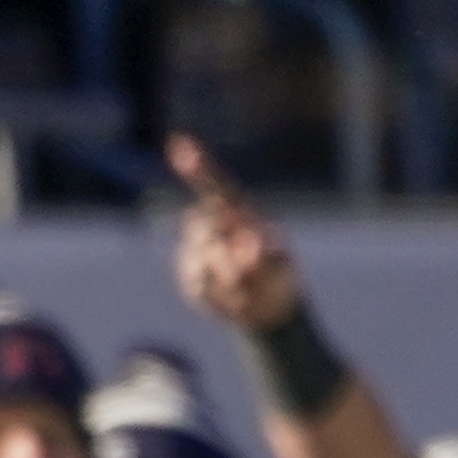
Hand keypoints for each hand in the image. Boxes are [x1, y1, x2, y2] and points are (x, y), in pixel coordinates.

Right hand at [167, 136, 304, 335]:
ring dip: (226, 277)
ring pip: (198, 259)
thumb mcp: (279, 268)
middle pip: (200, 225)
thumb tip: (246, 245)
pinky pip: (197, 284)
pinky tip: (234, 297)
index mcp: (240, 215)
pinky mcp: (191, 277)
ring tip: (247, 288)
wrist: (268, 312)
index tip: (178, 145)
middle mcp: (216, 228)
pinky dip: (217, 295)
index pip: (216, 187)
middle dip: (219, 250)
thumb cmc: (279, 280)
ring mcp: (199, 253)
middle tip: (246, 273)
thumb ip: (264, 256)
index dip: (198, 167)